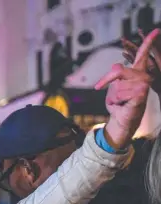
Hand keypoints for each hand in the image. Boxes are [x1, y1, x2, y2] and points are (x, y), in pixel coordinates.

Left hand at [95, 28, 158, 148]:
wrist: (121, 119)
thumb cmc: (118, 102)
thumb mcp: (114, 85)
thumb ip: (116, 74)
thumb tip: (117, 67)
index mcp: (137, 71)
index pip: (142, 54)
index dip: (148, 42)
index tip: (155, 30)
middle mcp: (143, 76)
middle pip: (117, 70)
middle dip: (107, 80)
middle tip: (103, 88)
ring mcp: (144, 84)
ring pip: (117, 84)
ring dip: (113, 94)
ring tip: (121, 100)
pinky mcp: (141, 93)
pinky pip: (119, 92)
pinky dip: (115, 100)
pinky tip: (124, 104)